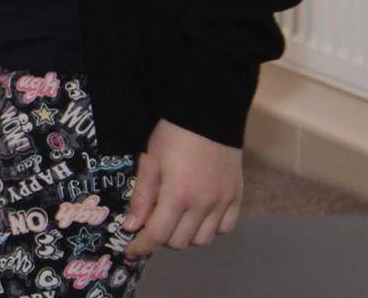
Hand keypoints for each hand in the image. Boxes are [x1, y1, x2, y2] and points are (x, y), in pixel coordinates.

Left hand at [123, 118, 242, 257]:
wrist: (208, 114)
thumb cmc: (173, 134)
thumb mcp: (149, 161)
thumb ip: (142, 197)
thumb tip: (131, 226)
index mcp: (177, 195)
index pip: (157, 235)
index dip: (141, 247)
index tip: (131, 251)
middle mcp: (203, 204)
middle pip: (180, 241)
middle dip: (161, 237)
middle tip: (153, 222)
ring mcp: (223, 202)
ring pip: (203, 240)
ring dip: (186, 235)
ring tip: (176, 216)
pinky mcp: (237, 197)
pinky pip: (225, 228)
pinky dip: (210, 228)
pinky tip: (199, 213)